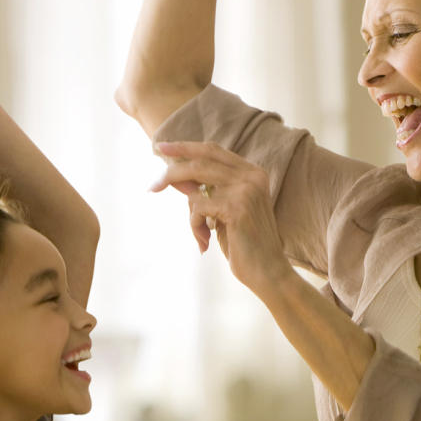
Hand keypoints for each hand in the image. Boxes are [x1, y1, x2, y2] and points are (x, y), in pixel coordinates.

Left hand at [151, 140, 292, 296]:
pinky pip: (198, 207)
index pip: (212, 150)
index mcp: (252, 172)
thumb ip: (203, 192)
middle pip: (200, 161)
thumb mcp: (219, 213)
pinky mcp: (237, 206)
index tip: (161, 147)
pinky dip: (195, 226)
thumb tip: (175, 177)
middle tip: (152, 187)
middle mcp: (252, 175)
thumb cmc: (244, 245)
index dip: (185, 147)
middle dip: (171, 172)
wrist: (267, 272)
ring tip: (198, 234)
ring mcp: (246, 189)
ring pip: (195, 182)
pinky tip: (205, 242)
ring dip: (189, 212)